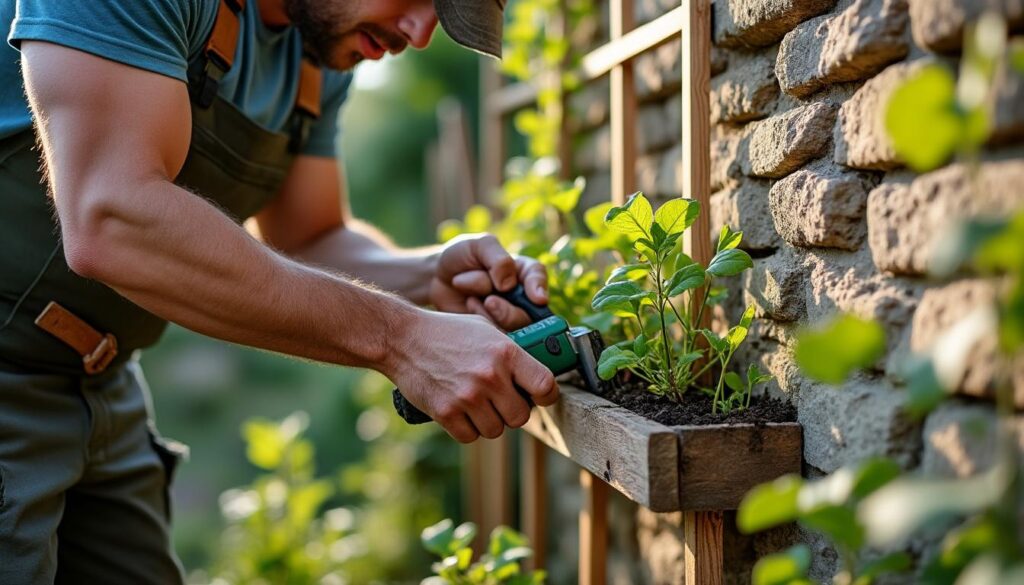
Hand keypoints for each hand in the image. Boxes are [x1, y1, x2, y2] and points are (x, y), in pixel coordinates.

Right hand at [386, 310, 559, 442]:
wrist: (403, 339)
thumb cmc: (448, 331)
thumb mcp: (485, 329)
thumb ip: (510, 351)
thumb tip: (534, 373)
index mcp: (506, 353)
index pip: (545, 386)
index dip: (547, 396)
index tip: (540, 396)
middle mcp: (490, 376)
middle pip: (521, 416)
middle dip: (513, 411)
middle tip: (501, 400)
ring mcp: (468, 397)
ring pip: (496, 430)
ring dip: (490, 421)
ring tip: (477, 403)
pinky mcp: (446, 413)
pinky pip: (471, 437)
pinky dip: (467, 428)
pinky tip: (460, 411)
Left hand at [430, 234, 547, 330]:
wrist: (435, 277)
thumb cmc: (461, 256)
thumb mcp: (479, 246)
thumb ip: (498, 259)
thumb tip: (509, 284)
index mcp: (523, 271)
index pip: (538, 277)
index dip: (539, 288)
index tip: (538, 298)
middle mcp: (520, 296)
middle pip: (529, 313)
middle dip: (509, 310)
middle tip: (489, 301)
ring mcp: (506, 315)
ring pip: (511, 326)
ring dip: (489, 312)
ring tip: (471, 298)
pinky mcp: (492, 330)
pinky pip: (494, 334)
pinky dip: (479, 318)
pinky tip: (468, 305)